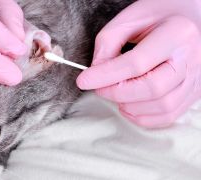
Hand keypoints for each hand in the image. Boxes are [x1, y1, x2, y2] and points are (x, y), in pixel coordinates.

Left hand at [77, 0, 200, 127]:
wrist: (192, 15)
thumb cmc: (161, 13)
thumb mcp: (131, 16)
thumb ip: (109, 41)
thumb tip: (97, 71)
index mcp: (177, 33)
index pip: (136, 63)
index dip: (105, 75)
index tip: (84, 80)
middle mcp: (192, 57)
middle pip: (152, 88)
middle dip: (117, 93)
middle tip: (99, 88)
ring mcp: (196, 77)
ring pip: (162, 106)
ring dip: (130, 106)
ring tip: (115, 94)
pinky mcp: (194, 91)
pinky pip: (170, 115)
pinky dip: (144, 117)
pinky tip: (129, 106)